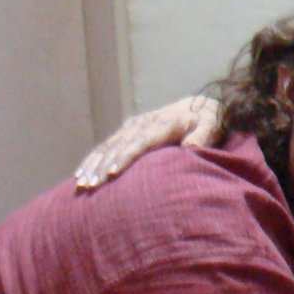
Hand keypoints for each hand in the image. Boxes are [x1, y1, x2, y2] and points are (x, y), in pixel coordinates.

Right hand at [75, 95, 222, 188]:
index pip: (140, 142)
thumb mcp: (212, 126)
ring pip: (107, 147)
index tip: (113, 173)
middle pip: (118, 146)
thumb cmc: (208, 121)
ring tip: (81, 184)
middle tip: (90, 186)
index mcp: (162, 123)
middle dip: (102, 166)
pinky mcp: (127, 131)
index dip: (125, 157)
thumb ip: (203, 136)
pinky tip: (81, 175)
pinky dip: (92, 160)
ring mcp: (132, 126)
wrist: (200, 106)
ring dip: (93, 165)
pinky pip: (106, 146)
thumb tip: (190, 146)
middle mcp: (142, 123)